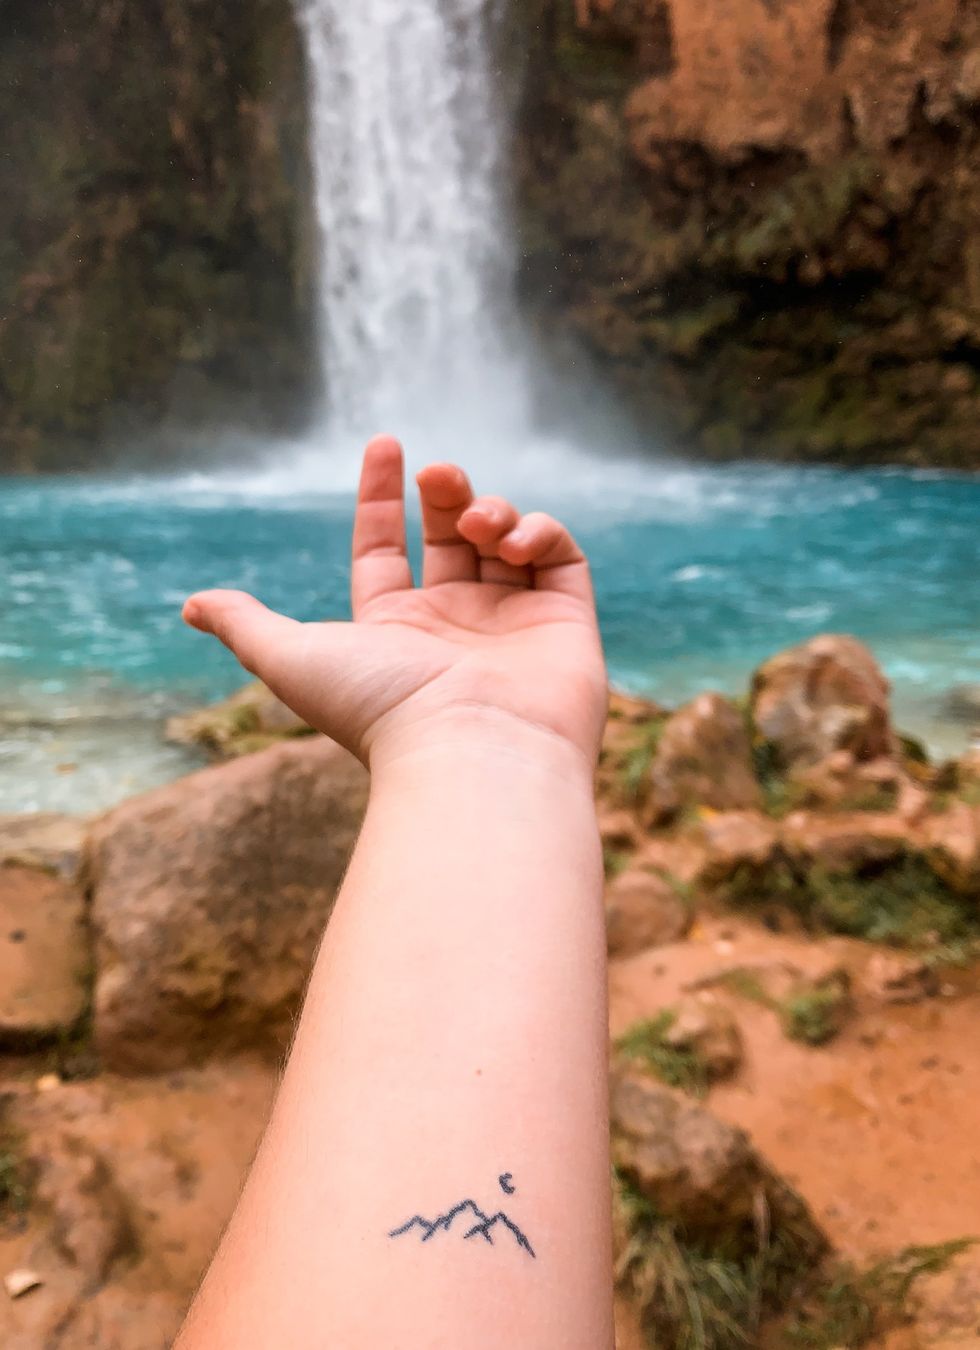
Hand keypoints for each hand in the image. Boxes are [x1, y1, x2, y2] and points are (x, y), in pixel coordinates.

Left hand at [183, 437, 607, 768]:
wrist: (473, 753)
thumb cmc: (381, 708)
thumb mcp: (291, 658)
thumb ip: (246, 624)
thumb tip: (189, 606)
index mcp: (395, 630)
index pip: (384, 550)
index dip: (379, 497)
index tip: (385, 444)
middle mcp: (455, 624)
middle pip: (448, 534)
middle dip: (443, 493)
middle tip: (435, 475)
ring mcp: (513, 623)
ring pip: (504, 538)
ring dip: (489, 509)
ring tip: (475, 521)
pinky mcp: (566, 622)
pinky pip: (560, 558)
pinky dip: (540, 531)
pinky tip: (512, 541)